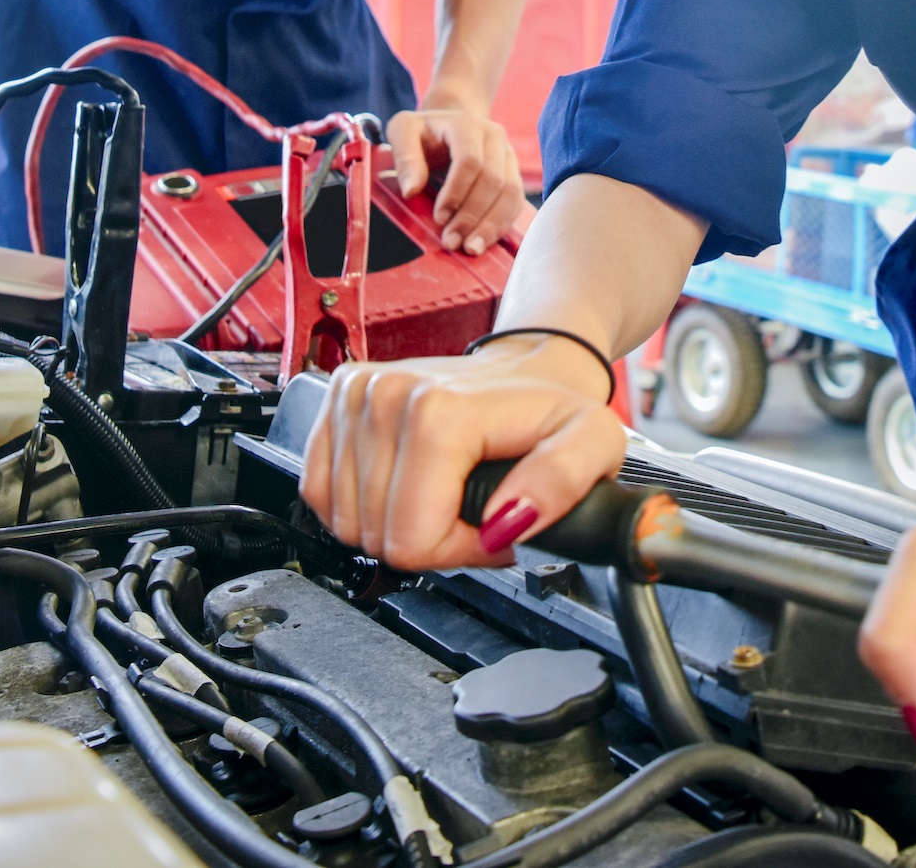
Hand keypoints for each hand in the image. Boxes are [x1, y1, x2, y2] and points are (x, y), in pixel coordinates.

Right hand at [302, 337, 622, 571]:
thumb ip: (562, 484)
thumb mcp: (593, 443)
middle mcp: (386, 397)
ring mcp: (356, 396)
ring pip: (347, 522)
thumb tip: (504, 523)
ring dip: (400, 524)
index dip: (460, 551)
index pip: (412, 542)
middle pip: (378, 537)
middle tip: (475, 508)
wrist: (529, 364)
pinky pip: (322, 493)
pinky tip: (407, 485)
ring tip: (447, 494)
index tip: (496, 523)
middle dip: (432, 540)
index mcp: (438, 412)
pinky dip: (364, 506)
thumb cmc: (553, 406)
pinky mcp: (337, 400)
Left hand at [387, 100, 529, 254]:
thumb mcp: (403, 132)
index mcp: (466, 124)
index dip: (456, 193)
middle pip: (493, 180)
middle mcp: (494, 136)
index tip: (438, 218)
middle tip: (452, 241)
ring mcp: (508, 155)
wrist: (449, 124)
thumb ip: (404, 157)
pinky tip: (484, 241)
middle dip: (472, 216)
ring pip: (510, 193)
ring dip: (491, 225)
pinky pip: (515, 202)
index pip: (470, 160)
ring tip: (471, 248)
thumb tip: (411, 191)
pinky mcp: (513, 174)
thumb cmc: (423, 132)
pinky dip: (501, 224)